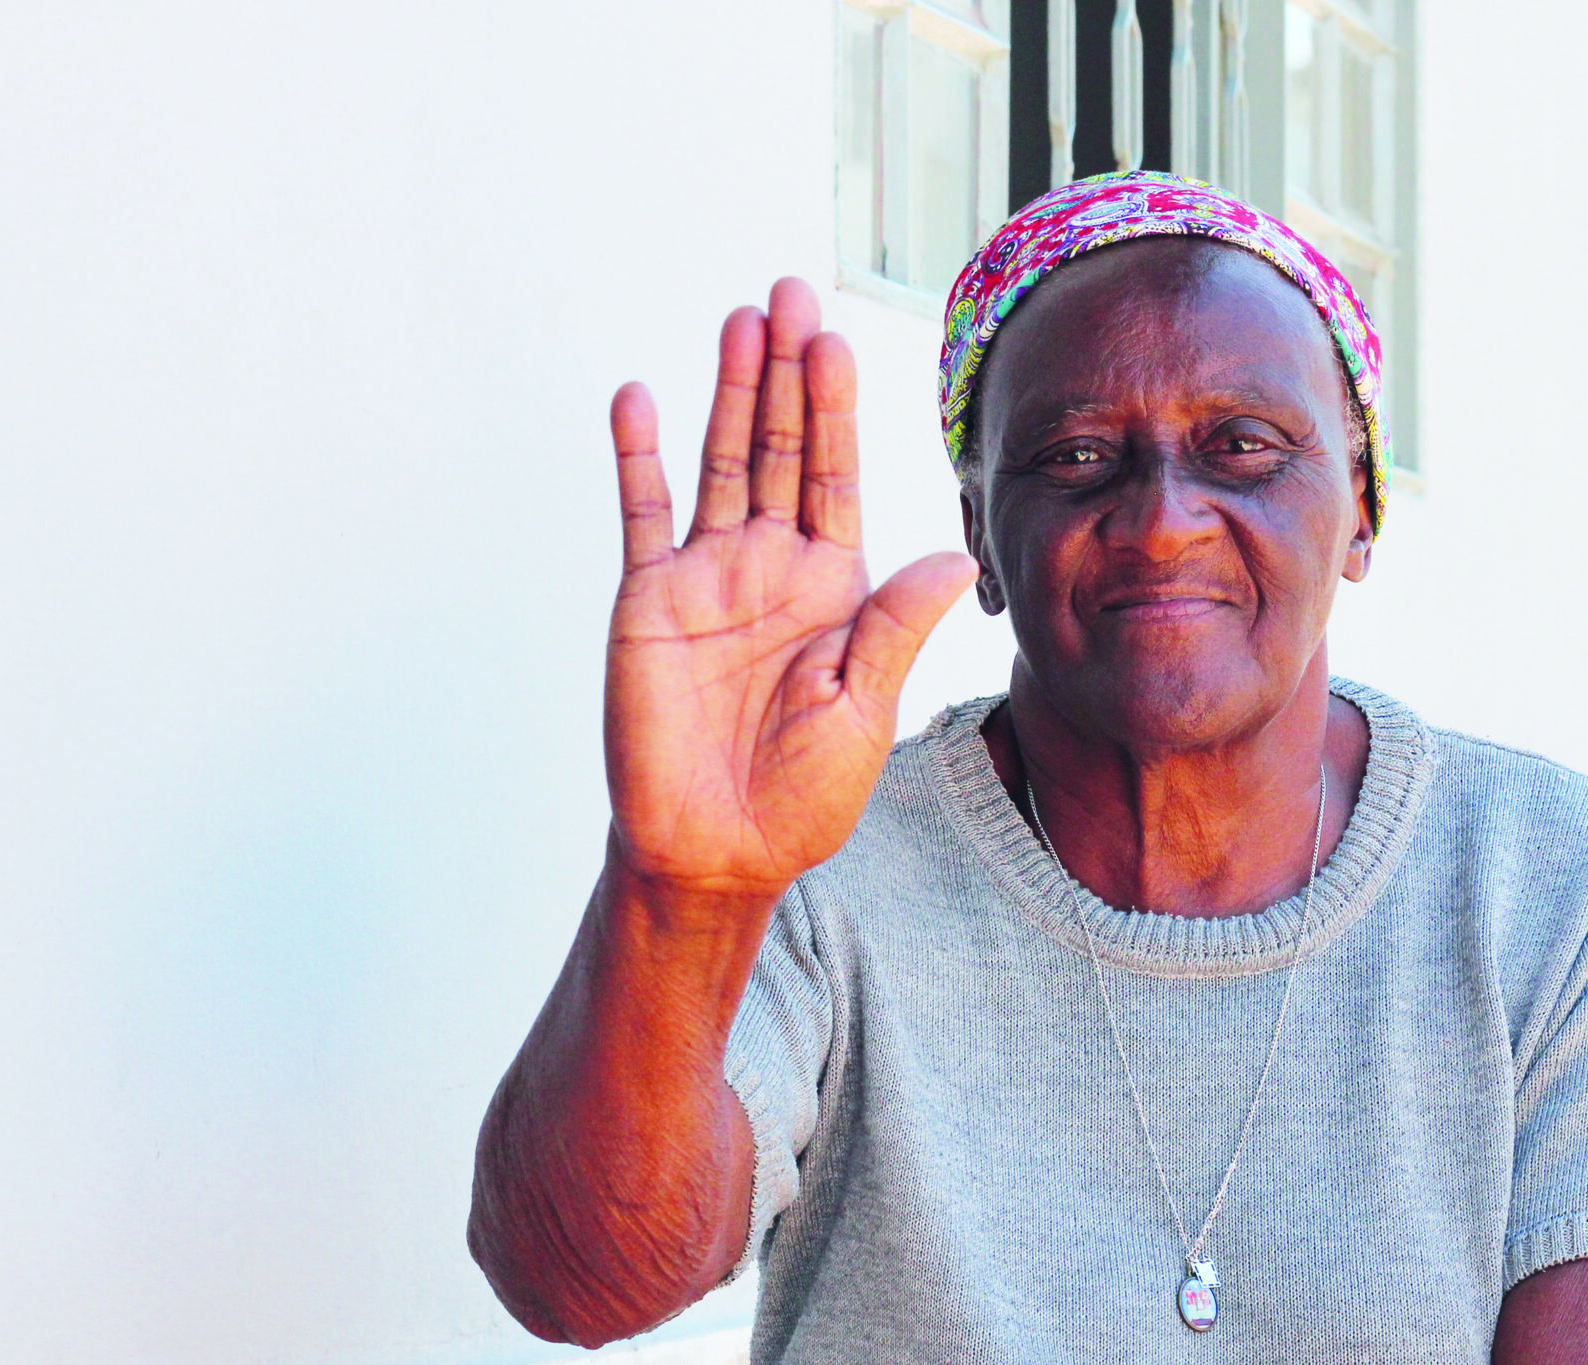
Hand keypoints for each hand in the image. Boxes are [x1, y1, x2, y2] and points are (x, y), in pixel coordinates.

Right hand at [605, 278, 976, 895]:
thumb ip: (895, 625)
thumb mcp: (866, 706)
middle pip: (779, 448)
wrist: (720, 848)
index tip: (835, 339)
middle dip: (784, 372)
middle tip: (788, 292)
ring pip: (720, 463)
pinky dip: (639, 458)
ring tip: (738, 320)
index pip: (835, 475)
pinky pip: (643, 515)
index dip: (833, 407)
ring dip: (727, 392)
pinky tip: (641, 398)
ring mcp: (707, 577)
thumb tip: (948, 554)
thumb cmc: (803, 793)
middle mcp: (772, 566)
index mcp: (835, 586)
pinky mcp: (648, 601)